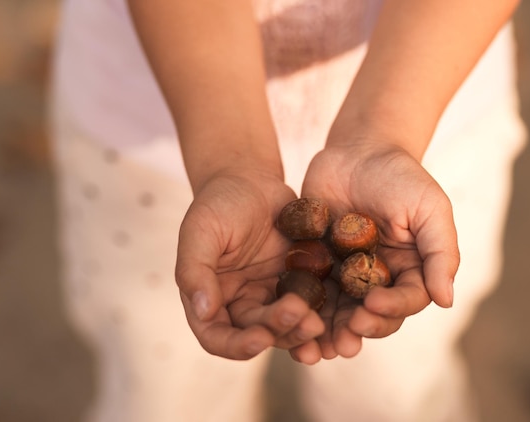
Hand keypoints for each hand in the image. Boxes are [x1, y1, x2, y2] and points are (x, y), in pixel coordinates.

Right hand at [175, 167, 325, 360]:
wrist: (250, 179)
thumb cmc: (218, 203)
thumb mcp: (200, 231)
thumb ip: (194, 270)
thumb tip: (203, 310)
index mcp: (210, 298)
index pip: (217, 337)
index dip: (237, 346)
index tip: (260, 339)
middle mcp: (240, 304)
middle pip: (258, 333)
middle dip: (279, 330)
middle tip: (302, 318)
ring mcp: (270, 295)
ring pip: (287, 325)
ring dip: (301, 329)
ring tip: (319, 322)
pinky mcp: (298, 282)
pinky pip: (310, 302)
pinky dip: (321, 311)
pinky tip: (334, 313)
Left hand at [293, 140, 459, 360]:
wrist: (358, 148)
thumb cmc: (400, 175)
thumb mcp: (430, 209)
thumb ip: (440, 252)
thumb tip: (447, 300)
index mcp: (408, 270)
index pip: (404, 300)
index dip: (391, 308)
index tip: (372, 305)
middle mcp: (377, 277)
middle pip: (370, 315)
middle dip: (358, 329)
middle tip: (343, 339)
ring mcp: (344, 272)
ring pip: (337, 311)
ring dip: (327, 331)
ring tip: (315, 345)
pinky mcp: (315, 261)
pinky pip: (307, 288)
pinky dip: (300, 306)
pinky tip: (289, 316)